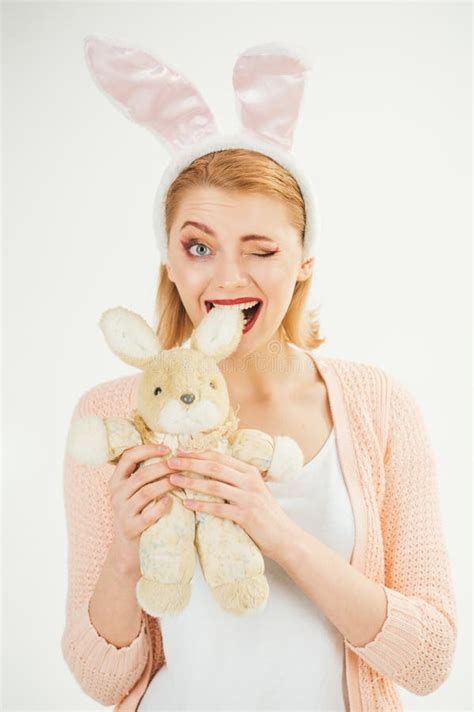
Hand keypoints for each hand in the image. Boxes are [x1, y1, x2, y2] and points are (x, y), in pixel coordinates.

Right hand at [108, 442, 179, 574]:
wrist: (127, 549)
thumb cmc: (137, 513)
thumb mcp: (134, 492)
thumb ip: (144, 474)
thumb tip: (170, 452)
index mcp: (116, 481)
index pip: (128, 456)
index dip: (148, 449)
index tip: (167, 448)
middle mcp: (116, 494)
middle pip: (142, 474)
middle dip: (165, 467)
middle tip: (181, 465)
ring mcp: (122, 512)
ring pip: (146, 492)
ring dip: (166, 484)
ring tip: (181, 480)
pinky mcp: (130, 528)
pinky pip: (148, 515)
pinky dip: (162, 506)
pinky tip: (172, 501)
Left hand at [167, 448, 296, 559]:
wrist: (285, 537)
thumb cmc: (265, 515)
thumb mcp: (253, 491)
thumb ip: (236, 480)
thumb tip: (209, 471)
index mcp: (249, 471)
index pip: (219, 456)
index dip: (197, 453)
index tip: (179, 452)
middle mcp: (249, 481)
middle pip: (214, 466)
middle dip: (189, 463)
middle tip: (170, 462)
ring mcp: (248, 497)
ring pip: (213, 485)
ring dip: (190, 481)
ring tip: (172, 480)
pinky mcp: (246, 515)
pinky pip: (218, 508)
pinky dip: (200, 505)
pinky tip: (186, 503)